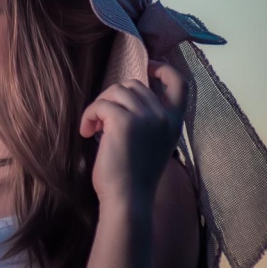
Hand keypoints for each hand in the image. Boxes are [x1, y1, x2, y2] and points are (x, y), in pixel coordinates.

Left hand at [79, 58, 188, 206]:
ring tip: (94, 129)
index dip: (163, 69)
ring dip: (99, 107)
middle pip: (133, 84)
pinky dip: (89, 115)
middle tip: (102, 122)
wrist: (128, 200)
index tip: (147, 67)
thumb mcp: (152, 144)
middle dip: (113, 98)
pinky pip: (100, 104)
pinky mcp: (124, 121)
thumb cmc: (133, 177)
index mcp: (174, 122)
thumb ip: (149, 120)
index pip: (179, 82)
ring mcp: (146, 117)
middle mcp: (164, 116)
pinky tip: (87, 133)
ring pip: (115, 90)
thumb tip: (125, 95)